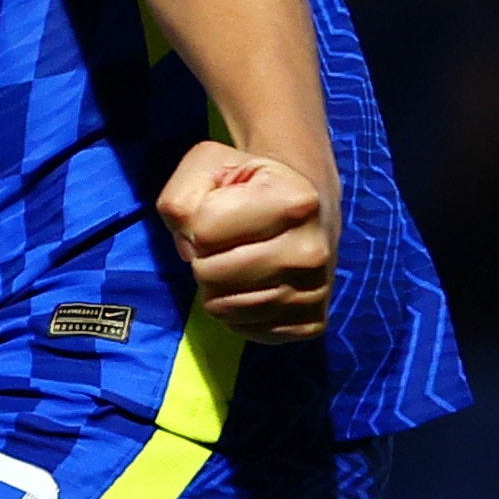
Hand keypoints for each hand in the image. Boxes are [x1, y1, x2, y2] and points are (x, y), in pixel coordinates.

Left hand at [157, 140, 332, 342]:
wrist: (306, 212)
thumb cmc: (250, 187)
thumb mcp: (209, 168)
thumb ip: (181, 199)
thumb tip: (190, 250)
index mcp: (295, 202)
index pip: (203, 232)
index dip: (197, 224)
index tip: (219, 214)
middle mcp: (313, 251)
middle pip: (211, 275)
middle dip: (203, 259)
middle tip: (223, 245)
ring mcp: (316, 292)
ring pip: (225, 309)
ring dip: (215, 289)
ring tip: (234, 264)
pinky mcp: (311, 324)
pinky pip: (245, 331)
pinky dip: (236, 313)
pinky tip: (250, 287)